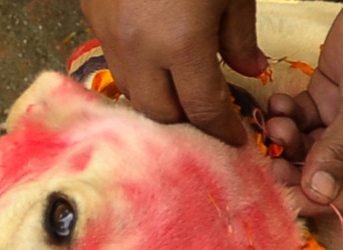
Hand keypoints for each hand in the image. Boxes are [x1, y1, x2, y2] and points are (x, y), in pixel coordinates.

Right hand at [81, 0, 267, 145]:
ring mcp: (109, 34)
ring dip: (159, 100)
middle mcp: (138, 49)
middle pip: (161, 113)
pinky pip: (115, 63)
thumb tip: (250, 71)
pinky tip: (155, 64)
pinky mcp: (92, 17)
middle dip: (187, 122)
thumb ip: (241, 36)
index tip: (236, 140)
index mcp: (180, 43)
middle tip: (209, 118)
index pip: (203, 109)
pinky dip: (138, 73)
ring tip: (182, 94)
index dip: (223, 130)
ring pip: (132, 93)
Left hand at [267, 0, 342, 215]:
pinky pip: (300, 120)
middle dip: (295, 170)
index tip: (285, 195)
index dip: (320, 201)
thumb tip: (316, 194)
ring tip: (277, 123)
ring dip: (287, 140)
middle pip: (325, 176)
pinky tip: (279, 103)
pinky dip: (286, 116)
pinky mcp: (327, 100)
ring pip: (307, 149)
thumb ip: (340, 151)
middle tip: (269, 164)